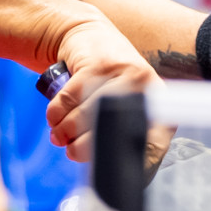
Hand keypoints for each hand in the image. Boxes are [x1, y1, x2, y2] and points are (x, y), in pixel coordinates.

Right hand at [45, 18, 167, 161]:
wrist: (88, 35)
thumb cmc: (107, 78)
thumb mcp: (124, 101)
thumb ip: (123, 131)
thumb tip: (113, 171)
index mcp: (156, 102)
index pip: (154, 143)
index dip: (135, 166)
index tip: (114, 175)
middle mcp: (144, 85)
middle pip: (112, 131)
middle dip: (85, 148)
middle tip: (72, 153)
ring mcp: (119, 73)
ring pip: (87, 116)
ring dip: (66, 131)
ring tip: (59, 136)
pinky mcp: (94, 64)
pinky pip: (69, 99)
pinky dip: (56, 114)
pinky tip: (54, 118)